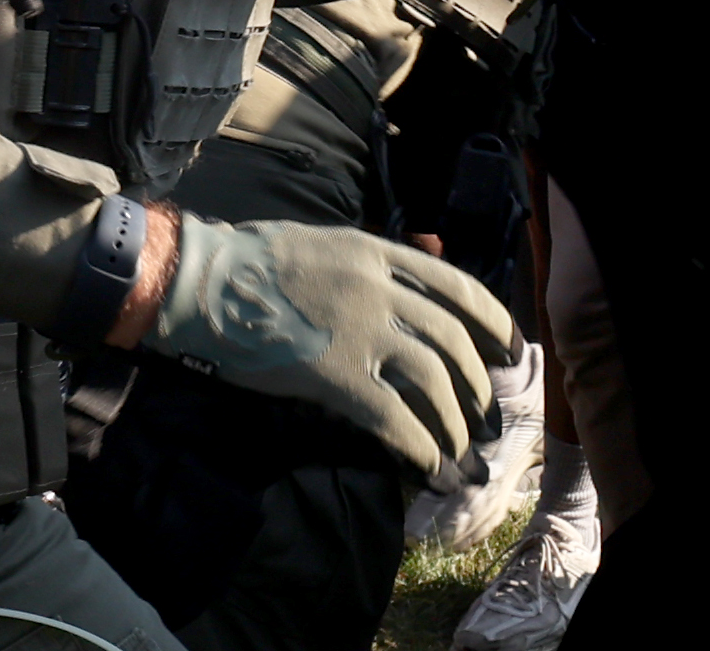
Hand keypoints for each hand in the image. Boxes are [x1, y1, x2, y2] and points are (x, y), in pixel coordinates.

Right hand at [145, 214, 517, 476]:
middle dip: (475, 384)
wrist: (199, 281)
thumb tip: (415, 278)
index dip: (492, 322)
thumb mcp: (329, 244)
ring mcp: (360, 332)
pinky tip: (426, 465)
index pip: (458, 287)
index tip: (509, 349)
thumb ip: (375, 265)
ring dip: (453, 421)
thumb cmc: (253, 262)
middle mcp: (381, 289)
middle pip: (452, 340)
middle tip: (482, 415)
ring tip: (457, 449)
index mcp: (379, 255)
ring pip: (433, 381)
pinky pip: (394, 417)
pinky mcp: (333, 376)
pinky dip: (419, 444)